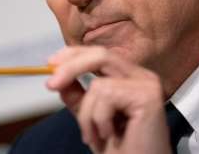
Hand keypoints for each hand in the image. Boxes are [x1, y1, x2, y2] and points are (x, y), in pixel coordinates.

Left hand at [46, 46, 171, 153]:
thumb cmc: (121, 150)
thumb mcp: (90, 118)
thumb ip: (78, 97)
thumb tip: (58, 77)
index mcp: (129, 77)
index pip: (99, 54)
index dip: (73, 54)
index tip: (50, 63)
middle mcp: (140, 76)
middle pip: (100, 55)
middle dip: (70, 68)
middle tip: (50, 84)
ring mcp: (147, 84)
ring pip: (98, 83)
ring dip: (87, 114)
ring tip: (93, 136)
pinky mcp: (148, 95)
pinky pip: (107, 96)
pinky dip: (98, 119)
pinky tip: (109, 136)